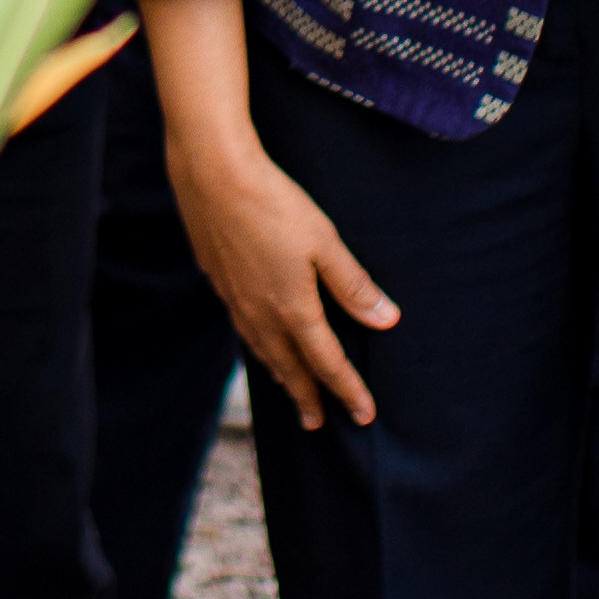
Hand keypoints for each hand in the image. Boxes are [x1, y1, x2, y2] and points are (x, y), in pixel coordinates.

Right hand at [169, 120, 397, 429]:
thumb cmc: (274, 204)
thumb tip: (387, 321)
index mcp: (293, 308)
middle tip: (316, 423)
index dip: (348, 390)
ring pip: (262, 351)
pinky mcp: (218, 280)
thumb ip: (353, 286)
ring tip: (289, 390)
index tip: (364, 414)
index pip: (328, 362)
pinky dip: (257, 347)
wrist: (212, 175)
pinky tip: (257, 338)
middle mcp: (261, 313)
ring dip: (279, 375)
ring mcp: (235, 299)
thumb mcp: (324, 242)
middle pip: (289, 367)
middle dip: (306, 397)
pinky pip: (242, 329)